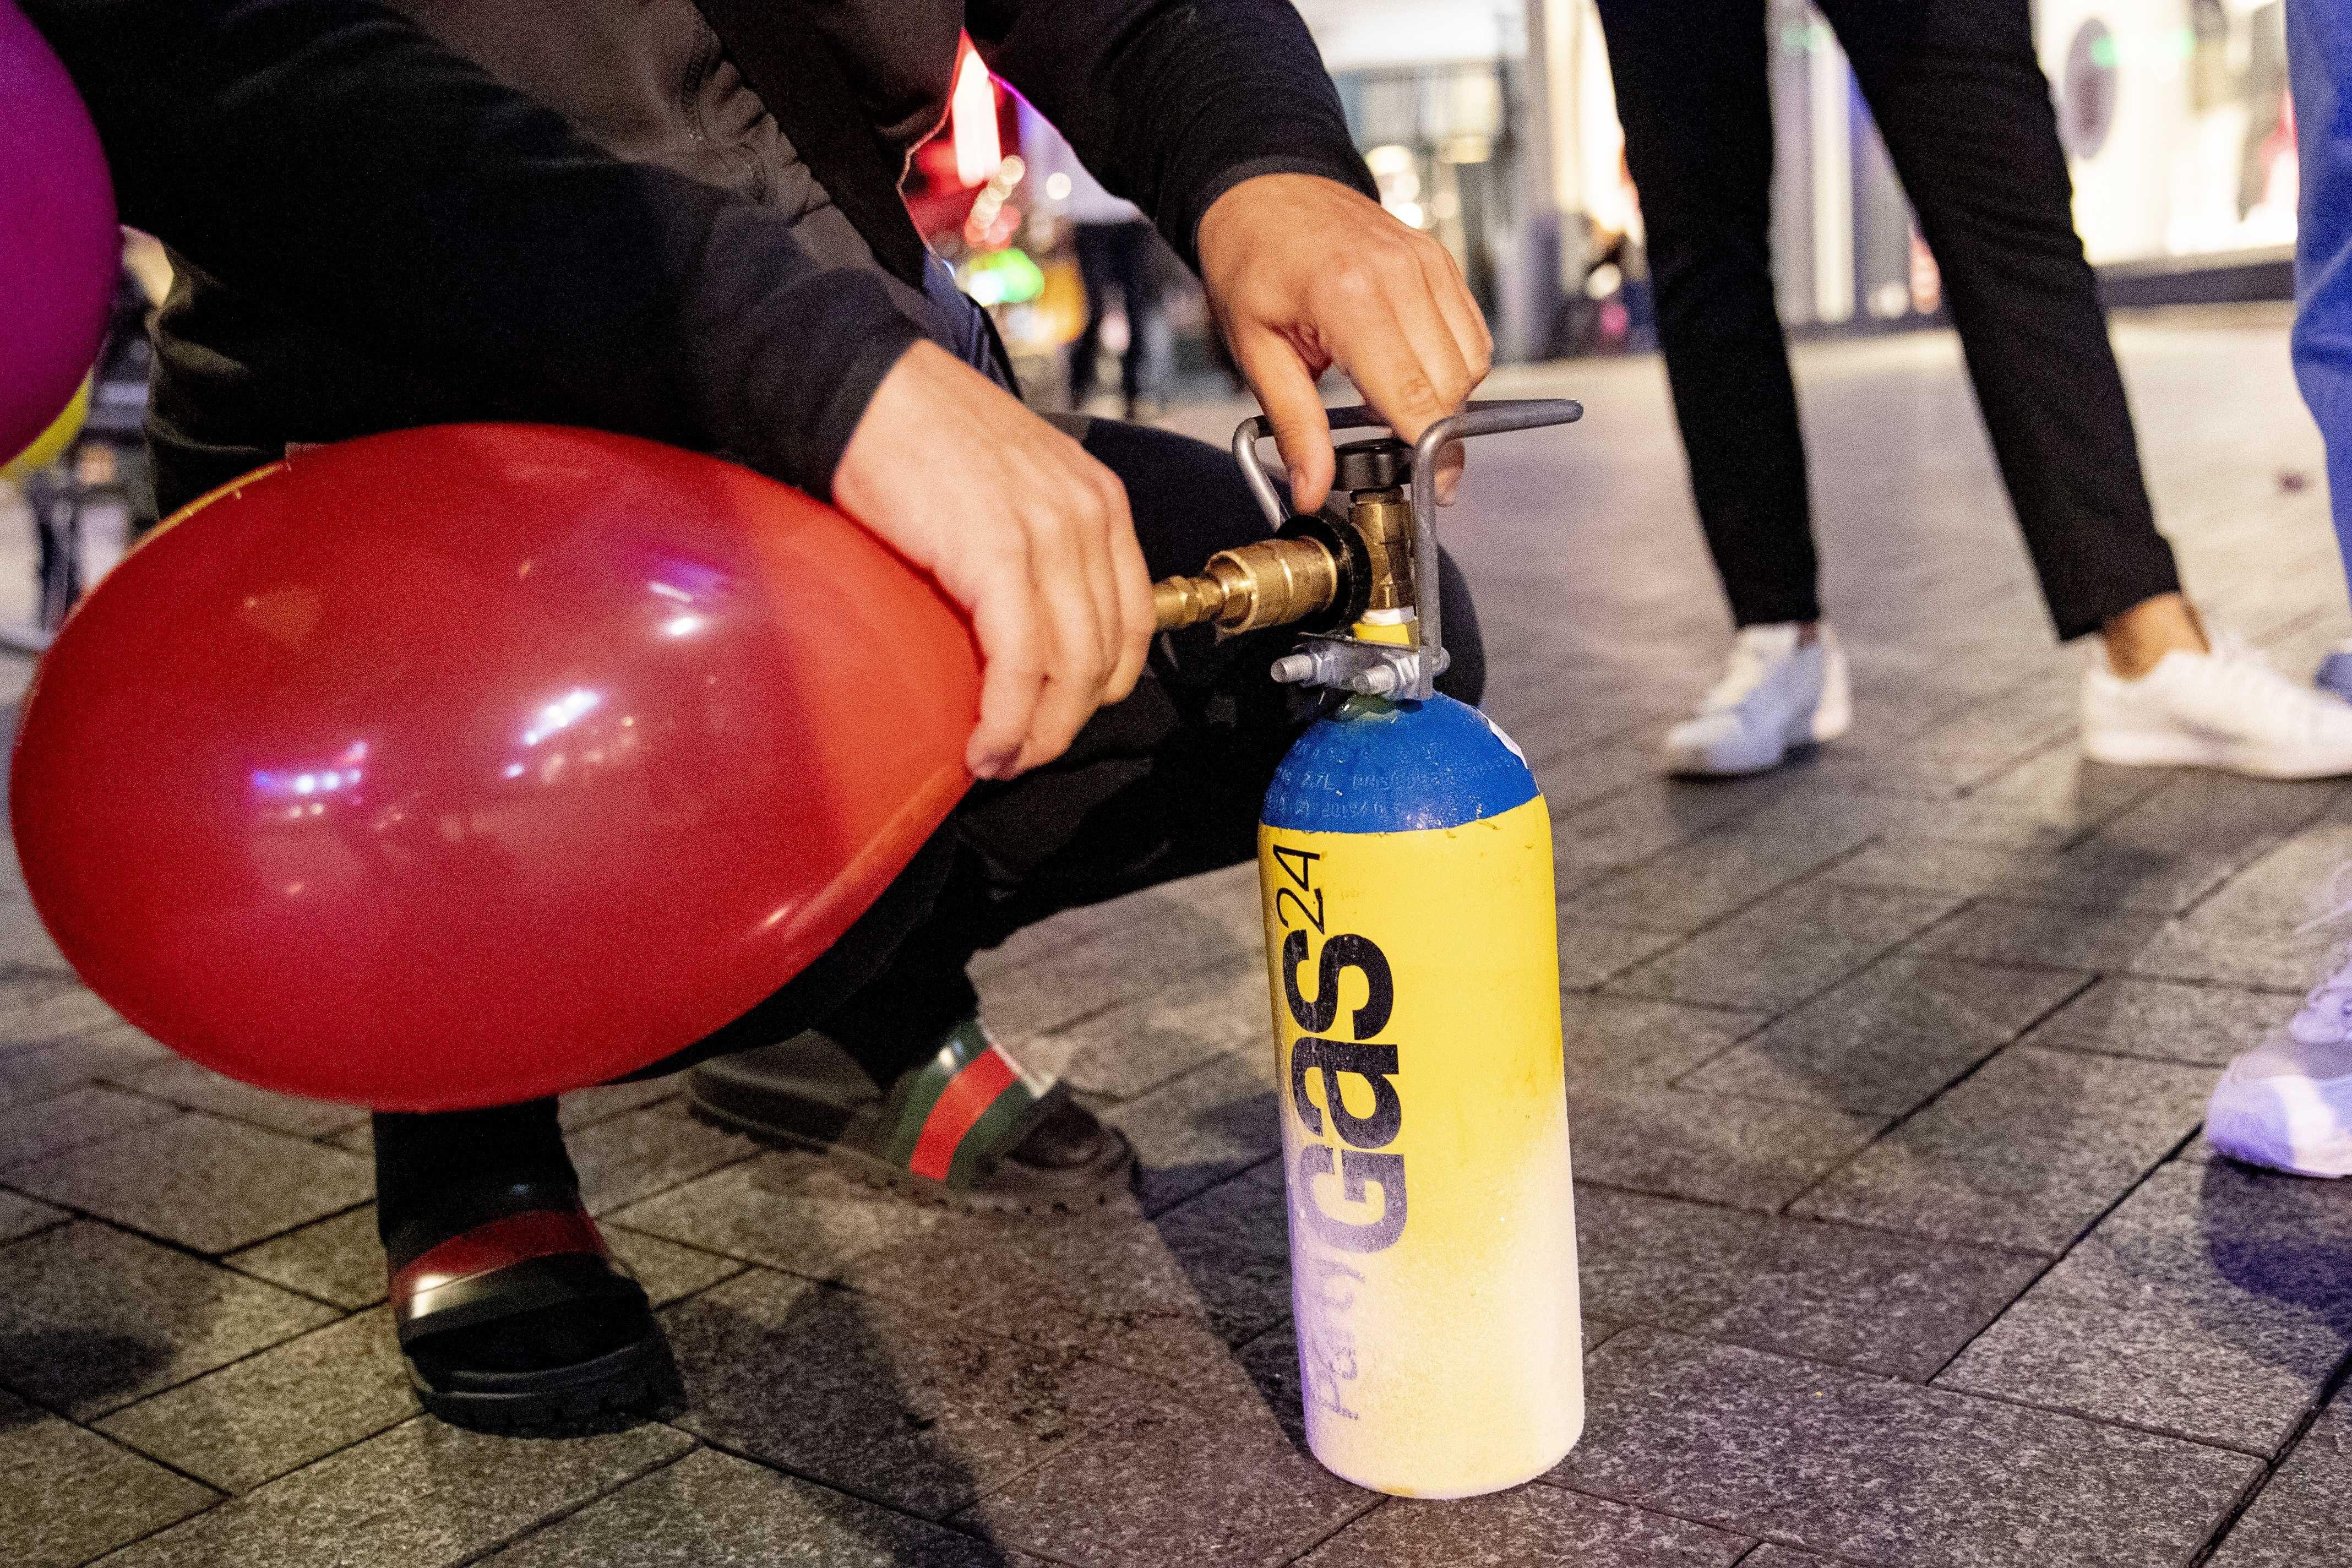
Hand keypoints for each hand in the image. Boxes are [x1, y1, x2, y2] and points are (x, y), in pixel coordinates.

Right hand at [834, 341, 1153, 779]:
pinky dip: (1007, 720)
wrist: (862, 384)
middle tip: (1022, 756)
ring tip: (999, 761)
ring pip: (1072, 670)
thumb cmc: (917, 430)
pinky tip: (984, 744)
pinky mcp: (997, 555)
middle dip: (1066, 724)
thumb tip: (1016, 620)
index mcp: (1097, 500)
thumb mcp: (1008, 480)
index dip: (1100, 686)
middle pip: (1106, 656)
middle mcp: (1087, 517)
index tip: (1058, 718)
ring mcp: (1048, 536)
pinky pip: (1021, 664)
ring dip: (1037, 735)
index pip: (1132, 621)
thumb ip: (1032, 540)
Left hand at [1198, 173, 1492, 512]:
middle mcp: (1400, 276)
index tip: (1430, 490)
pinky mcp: (1440, 260)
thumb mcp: (1256, 352)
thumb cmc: (1252, 261)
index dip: (1431, 453)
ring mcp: (1427, 263)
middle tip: (1398, 453)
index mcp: (1349, 298)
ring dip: (1445, 398)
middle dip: (1436, 433)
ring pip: (1472, 362)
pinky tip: (1408, 369)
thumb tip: (1312, 489)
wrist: (1265, 191)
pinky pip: (1472, 332)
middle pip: (1453, 387)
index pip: (1416, 396)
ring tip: (1392, 402)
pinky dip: (1453, 365)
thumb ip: (1295, 426)